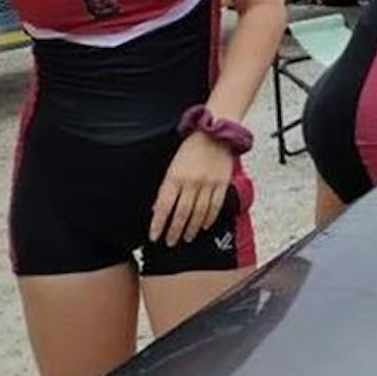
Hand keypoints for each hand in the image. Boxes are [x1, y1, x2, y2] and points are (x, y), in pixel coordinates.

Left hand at [151, 131, 235, 245]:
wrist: (215, 133)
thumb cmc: (190, 148)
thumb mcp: (172, 165)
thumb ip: (166, 187)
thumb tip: (157, 208)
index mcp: (174, 177)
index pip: (163, 206)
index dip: (158, 224)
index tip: (154, 236)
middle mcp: (191, 182)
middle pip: (181, 213)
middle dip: (174, 230)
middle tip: (170, 242)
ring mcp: (208, 184)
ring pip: (198, 213)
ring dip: (192, 228)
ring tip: (187, 238)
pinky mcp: (222, 184)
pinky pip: (215, 206)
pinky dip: (209, 218)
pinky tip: (204, 226)